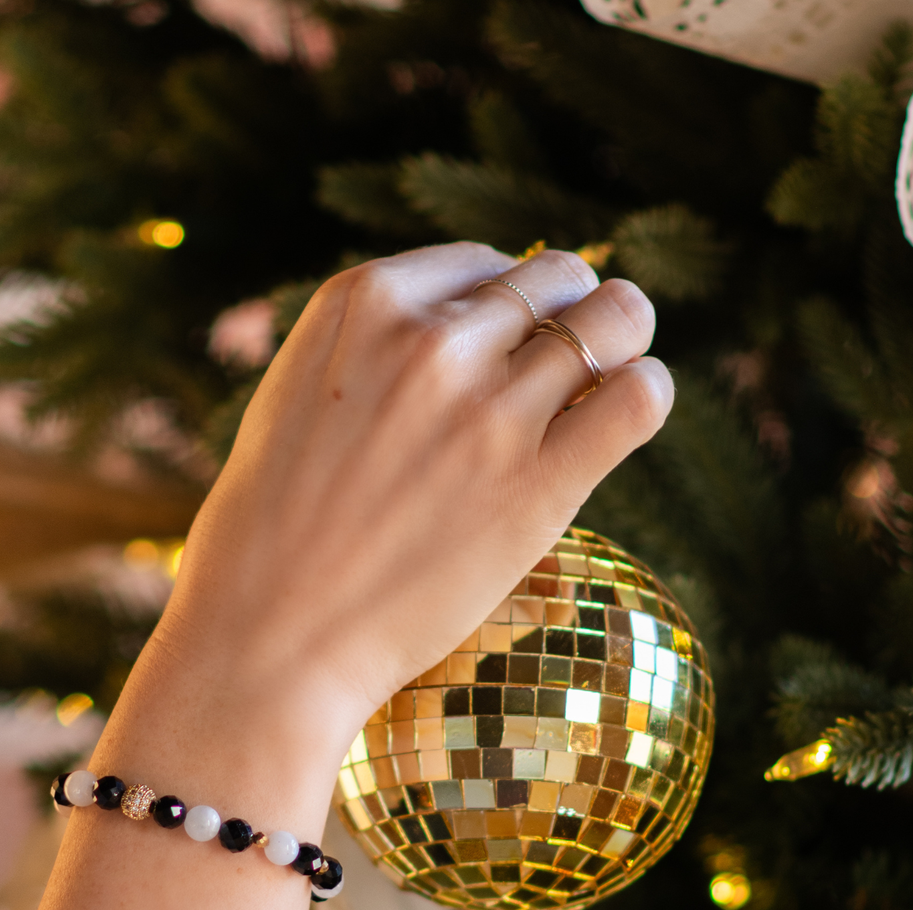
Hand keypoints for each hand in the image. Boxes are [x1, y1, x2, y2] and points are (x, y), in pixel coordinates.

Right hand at [158, 242, 672, 769]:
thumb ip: (371, 355)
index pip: (481, 264)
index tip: (504, 347)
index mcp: (362, 303)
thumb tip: (464, 334)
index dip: (507, 302)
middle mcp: (429, 341)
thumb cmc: (268, 538)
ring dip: (621, 345)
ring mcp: (485, 411)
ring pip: (614, 322)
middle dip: (570, 315)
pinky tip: (621, 418)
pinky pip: (639, 398)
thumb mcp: (296, 401)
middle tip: (567, 366)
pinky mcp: (536, 485)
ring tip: (604, 385)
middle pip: (556, 279)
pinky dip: (646, 396)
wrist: (266, 641)